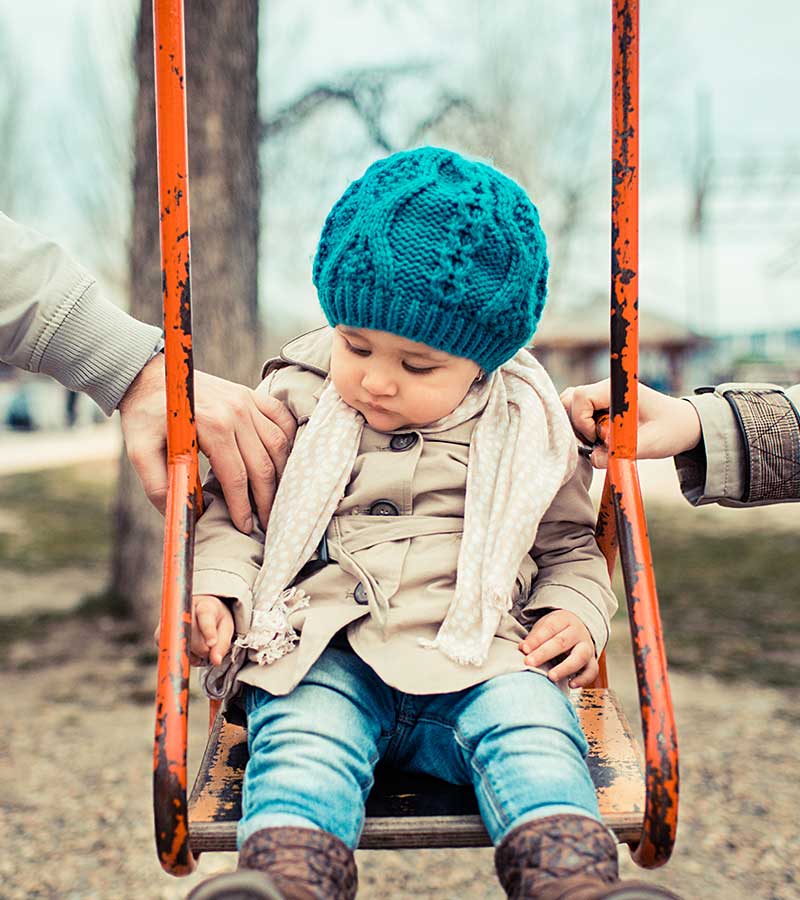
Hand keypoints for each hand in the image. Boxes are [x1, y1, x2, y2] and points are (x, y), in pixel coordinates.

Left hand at [118, 354, 295, 530]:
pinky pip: (282, 419)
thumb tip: (183, 517)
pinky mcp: (251, 395)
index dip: (243, 507)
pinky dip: (288, 442)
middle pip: (263, 465)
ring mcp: (247, 400)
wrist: (150, 375)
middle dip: (266, 500)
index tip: (244, 527)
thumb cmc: (145, 415)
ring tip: (275, 499)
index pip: (236, 475)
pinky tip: (282, 462)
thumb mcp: (139, 451)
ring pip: (279, 445)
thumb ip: (160, 486)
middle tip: (265, 522)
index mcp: (212, 424)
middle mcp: (236, 410)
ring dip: (281, 475)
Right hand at [153, 595, 233, 665]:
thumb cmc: (215, 619)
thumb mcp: (226, 628)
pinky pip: (170, 652)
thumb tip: (215, 661)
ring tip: (201, 647)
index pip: (205, 616)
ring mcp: (169, 621)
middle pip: (191, 635)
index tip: (211, 643)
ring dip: (192, 654)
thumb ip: (222, 644)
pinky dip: (182, 657)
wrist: (200, 610)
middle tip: (210, 647)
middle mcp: (183, 610)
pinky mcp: (160, 634)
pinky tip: (190, 650)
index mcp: (205, 606)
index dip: (208, 631)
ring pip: (178, 646)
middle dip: (202, 649)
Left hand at [519, 609, 598, 687]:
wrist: (577, 630)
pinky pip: (592, 671)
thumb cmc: (555, 631)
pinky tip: (571, 684)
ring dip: (565, 668)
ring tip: (551, 676)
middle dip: (544, 653)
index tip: (524, 649)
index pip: (549, 628)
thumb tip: (523, 648)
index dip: (536, 639)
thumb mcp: (544, 628)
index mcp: (563, 620)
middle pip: (562, 642)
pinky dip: (583, 679)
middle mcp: (577, 632)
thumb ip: (534, 638)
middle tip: (529, 662)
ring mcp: (587, 647)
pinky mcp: (592, 661)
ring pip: (580, 656)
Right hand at [560, 379, 702, 467]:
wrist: (683, 424)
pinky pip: (576, 413)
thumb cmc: (671, 430)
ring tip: (596, 442)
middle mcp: (605, 389)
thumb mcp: (650, 445)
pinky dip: (580, 429)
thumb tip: (593, 459)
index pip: (581, 397)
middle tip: (594, 443)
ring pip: (569, 406)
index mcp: (617, 390)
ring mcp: (600, 397)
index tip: (599, 438)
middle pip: (569, 400)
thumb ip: (620, 452)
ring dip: (577, 428)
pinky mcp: (599, 407)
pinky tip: (596, 441)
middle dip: (575, 426)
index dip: (582, 421)